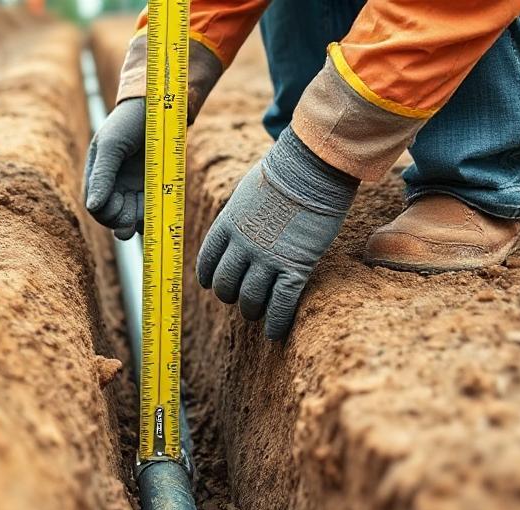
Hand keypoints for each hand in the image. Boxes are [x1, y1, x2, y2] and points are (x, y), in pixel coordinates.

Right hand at [84, 98, 144, 239]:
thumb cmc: (128, 122)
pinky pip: (150, 212)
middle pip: (112, 216)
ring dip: (137, 222)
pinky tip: (157, 212)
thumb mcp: (111, 146)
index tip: (118, 203)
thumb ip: (102, 176)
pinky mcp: (153, 188)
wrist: (158, 108)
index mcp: (98, 176)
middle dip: (120, 220)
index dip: (105, 212)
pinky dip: (153, 216)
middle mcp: (115, 186)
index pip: (96, 206)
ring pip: (131, 218)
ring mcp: (135, 188)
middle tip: (132, 217)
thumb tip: (92, 207)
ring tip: (147, 216)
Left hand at [196, 127, 358, 340]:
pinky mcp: (295, 265)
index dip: (209, 279)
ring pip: (251, 300)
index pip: (207, 263)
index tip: (213, 284)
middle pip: (226, 286)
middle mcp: (242, 245)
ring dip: (252, 311)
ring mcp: (267, 257)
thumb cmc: (284, 173)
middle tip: (242, 298)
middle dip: (232, 296)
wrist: (311, 167)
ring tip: (258, 315)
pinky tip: (275, 332)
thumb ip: (239, 217)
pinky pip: (281, 303)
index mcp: (226, 226)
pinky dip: (277, 321)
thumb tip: (239, 229)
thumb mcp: (247, 193)